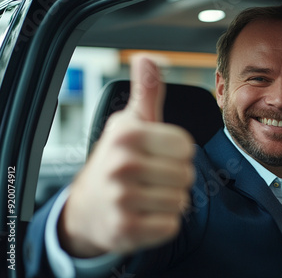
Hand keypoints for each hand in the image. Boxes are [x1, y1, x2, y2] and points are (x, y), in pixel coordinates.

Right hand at [58, 55, 194, 257]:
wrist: (88, 206)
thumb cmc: (116, 159)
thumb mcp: (130, 123)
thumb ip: (146, 93)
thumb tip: (147, 58)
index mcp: (127, 135)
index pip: (186, 146)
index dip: (176, 152)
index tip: (156, 154)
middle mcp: (122, 166)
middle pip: (187, 174)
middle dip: (174, 177)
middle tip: (150, 177)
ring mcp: (122, 200)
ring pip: (181, 201)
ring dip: (169, 201)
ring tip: (146, 195)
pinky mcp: (126, 230)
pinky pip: (171, 226)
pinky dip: (163, 222)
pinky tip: (144, 214)